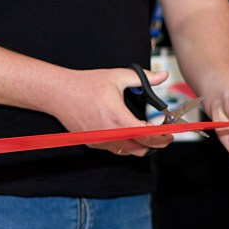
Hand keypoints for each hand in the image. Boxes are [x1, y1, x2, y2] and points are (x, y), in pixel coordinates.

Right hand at [50, 67, 172, 156]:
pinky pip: (115, 150)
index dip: (163, 135)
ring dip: (141, 146)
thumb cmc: (84, 84)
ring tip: (147, 134)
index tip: (169, 131)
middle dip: (156, 144)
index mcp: (118, 118)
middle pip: (141, 149)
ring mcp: (100, 141)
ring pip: (129, 152)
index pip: (148, 135)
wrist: (58, 93)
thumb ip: (143, 78)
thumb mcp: (117, 76)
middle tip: (164, 135)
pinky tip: (128, 133)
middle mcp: (110, 133)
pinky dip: (125, 145)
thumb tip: (162, 76)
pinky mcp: (93, 144)